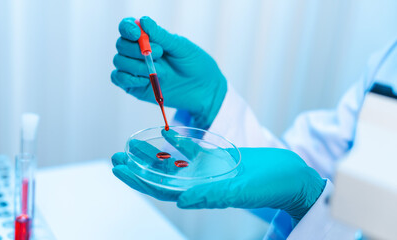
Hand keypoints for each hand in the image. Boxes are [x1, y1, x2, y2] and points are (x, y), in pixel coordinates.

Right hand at [111, 16, 226, 128]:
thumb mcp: (180, 47)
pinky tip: (145, 79)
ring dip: (136, 65)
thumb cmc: (194, 63)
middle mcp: (137, 52)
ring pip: (119, 61)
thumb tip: (142, 21)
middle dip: (135, 48)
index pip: (127, 27)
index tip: (137, 33)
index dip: (127, 28)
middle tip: (159, 53)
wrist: (203, 89)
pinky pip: (118, 78)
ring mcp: (135, 70)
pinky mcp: (134, 86)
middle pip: (121, 45)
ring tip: (158, 70)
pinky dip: (128, 78)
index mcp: (148, 38)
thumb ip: (161, 36)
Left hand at [112, 130, 325, 220]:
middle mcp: (199, 183)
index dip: (138, 181)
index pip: (161, 189)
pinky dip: (177, 140)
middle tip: (116, 155)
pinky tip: (165, 131)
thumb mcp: (239, 190)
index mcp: (200, 194)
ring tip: (131, 144)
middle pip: (160, 176)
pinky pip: (191, 149)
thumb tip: (180, 200)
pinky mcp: (216, 157)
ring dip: (151, 155)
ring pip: (172, 162)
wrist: (288, 177)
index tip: (119, 169)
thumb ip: (210, 195)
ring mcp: (206, 170)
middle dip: (137, 168)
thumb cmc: (268, 188)